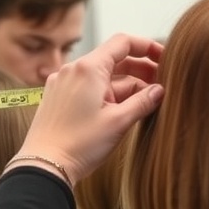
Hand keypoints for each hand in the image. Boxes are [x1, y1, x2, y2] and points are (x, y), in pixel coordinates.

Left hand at [7, 34, 163, 184]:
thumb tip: (160, 91)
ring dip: (126, 86)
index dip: (147, 47)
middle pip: (115, 60)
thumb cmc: (79, 144)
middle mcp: (73, 70)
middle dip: (140, 70)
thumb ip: (143, 102)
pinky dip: (108, 94)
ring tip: (147, 103)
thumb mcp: (118, 122)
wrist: (44, 165)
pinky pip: (89, 88)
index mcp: (88, 68)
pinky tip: (123, 110)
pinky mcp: (59, 98)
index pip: (123, 43)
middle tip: (162, 85)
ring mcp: (64, 83)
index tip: (164, 58)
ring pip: (103, 77)